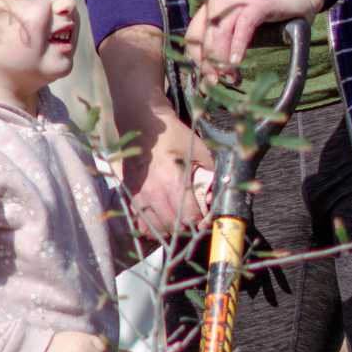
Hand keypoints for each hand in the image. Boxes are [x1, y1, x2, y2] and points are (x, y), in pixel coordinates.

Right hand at [120, 108, 212, 242]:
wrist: (142, 122)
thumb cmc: (171, 134)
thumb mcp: (197, 147)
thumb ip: (211, 169)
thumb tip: (221, 188)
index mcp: (173, 180)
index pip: (189, 215)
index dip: (200, 221)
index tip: (205, 219)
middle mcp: (154, 191)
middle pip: (174, 225)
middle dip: (187, 226)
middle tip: (193, 220)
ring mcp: (139, 194)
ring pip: (156, 227)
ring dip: (169, 229)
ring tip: (177, 222)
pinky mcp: (130, 194)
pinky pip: (139, 222)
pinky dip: (150, 226)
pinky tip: (159, 221)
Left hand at [184, 0, 322, 80]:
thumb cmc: (261, 22)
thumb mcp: (235, 35)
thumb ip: (222, 50)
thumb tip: (212, 77)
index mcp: (210, 9)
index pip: (193, 36)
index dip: (197, 59)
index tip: (208, 78)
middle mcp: (220, 3)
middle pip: (204, 36)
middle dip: (210, 62)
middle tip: (221, 80)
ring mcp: (238, 1)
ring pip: (221, 31)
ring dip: (223, 57)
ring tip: (231, 75)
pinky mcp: (257, 4)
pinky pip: (243, 25)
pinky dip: (239, 45)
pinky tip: (238, 61)